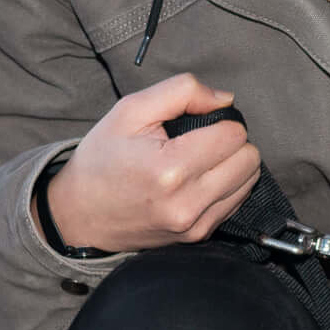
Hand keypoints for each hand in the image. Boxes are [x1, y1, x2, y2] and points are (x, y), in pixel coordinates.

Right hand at [42, 73, 260, 253]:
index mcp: (170, 169)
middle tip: (200, 141)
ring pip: (248, 182)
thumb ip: (182, 92)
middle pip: (249, 159)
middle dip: (231, 143)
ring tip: (198, 160)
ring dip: (232, 166)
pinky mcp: (198, 237)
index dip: (220, 121)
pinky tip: (198, 181)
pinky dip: (225, 187)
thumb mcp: (131, 110)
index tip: (197, 124)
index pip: (234, 135)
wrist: (80, 214)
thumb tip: (226, 99)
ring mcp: (194, 225)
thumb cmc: (103, 158)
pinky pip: (236, 203)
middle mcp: (187, 203)